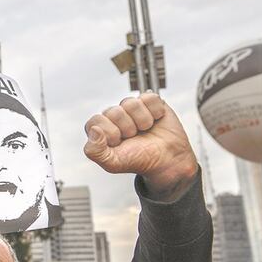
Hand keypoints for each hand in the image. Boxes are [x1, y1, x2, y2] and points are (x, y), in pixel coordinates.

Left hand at [83, 93, 197, 200]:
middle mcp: (114, 115)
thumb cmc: (139, 160)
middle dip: (128, 128)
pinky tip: (155, 120)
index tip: (119, 143)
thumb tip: (94, 130)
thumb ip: (95, 151)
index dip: (110, 133)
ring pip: (132, 103)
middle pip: (115, 112)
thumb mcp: (113, 163)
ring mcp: (132, 107)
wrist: (168, 160)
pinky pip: (149, 98)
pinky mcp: (150, 101)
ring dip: (142, 121)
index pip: (96, 121)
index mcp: (101, 128)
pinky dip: (156, 112)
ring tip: (145, 130)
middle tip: (134, 137)